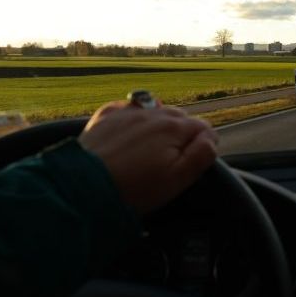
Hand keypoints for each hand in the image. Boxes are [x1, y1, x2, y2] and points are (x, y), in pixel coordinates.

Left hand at [79, 102, 217, 214]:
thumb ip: (202, 154)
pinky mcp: (107, 116)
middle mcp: (154, 113)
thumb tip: (211, 137)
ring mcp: (129, 112)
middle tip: (170, 161)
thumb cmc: (135, 188)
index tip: (192, 163)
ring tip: (151, 149)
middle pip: (181, 118)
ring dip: (160, 125)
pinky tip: (131, 132)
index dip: (203, 146)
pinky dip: (134, 117)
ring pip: (157, 110)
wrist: (84, 187)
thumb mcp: (177, 179)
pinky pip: (129, 107)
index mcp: (175, 127)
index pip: (204, 128)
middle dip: (182, 135)